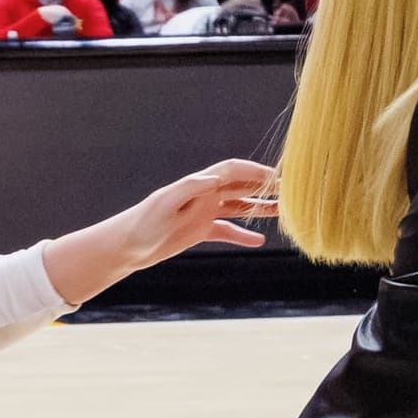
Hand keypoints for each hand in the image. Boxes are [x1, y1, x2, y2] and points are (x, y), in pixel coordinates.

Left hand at [37, 155, 274, 305]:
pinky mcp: (198, 230)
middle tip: (292, 193)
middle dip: (265, 186)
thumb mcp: (163, 206)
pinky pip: (226, 229)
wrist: (125, 247)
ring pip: (238, 206)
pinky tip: (259, 242)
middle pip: (241, 185)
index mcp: (197, 186)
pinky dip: (242, 234)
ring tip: (284, 213)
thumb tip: (213, 177)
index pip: (232, 170)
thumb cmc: (141, 225)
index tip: (278, 177)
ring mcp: (202, 212)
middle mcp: (203, 195)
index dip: (255, 171)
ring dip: (260, 208)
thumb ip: (187, 189)